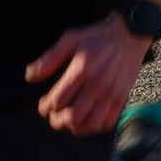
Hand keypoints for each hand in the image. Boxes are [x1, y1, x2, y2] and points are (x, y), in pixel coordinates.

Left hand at [27, 14, 152, 135]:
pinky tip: (88, 119)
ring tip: (70, 120)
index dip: (45, 107)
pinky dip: (95, 126)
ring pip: (90, 124)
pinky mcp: (122, 97)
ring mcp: (111, 93)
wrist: (130, 34)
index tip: (44, 104)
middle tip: (54, 115)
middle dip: (57, 120)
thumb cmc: (98, 36)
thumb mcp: (71, 39)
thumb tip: (30, 76)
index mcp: (81, 70)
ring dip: (76, 127)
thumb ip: (50, 58)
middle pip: (72, 117)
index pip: (58, 101)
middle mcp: (97, 84)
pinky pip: (107, 123)